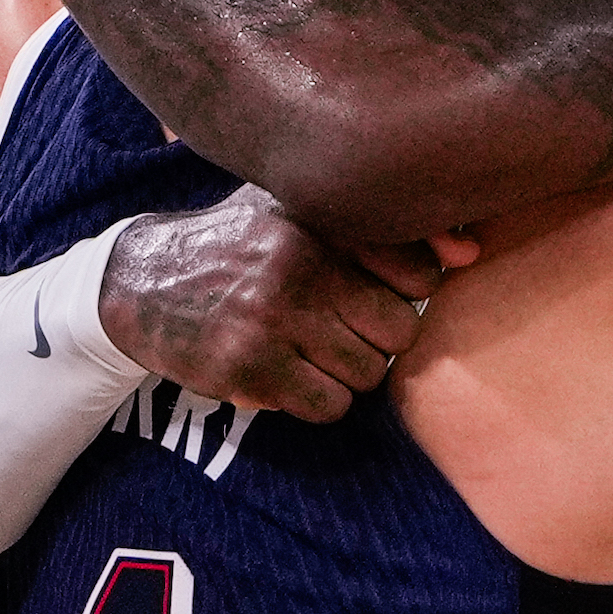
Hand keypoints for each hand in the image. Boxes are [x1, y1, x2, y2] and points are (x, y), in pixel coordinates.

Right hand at [99, 187, 449, 422]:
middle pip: (399, 332)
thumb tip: (472, 252)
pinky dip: (316, 400)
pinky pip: (328, 407)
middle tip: (340, 329)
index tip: (370, 291)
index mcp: (319, 217)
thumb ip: (385, 224)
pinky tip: (286, 373)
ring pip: (368, 375)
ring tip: (308, 349)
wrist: (140, 281)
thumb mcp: (301, 206)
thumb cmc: (242, 242)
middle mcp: (298, 264)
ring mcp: (272, 319)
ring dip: (346, 373)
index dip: (401, 291)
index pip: (418, 273)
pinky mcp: (248, 369)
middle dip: (377, 339)